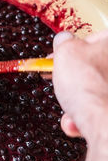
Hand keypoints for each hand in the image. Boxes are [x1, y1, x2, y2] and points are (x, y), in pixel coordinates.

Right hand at [53, 30, 107, 160]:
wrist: (103, 123)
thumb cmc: (88, 87)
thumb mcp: (65, 51)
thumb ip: (63, 40)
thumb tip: (63, 39)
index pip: (92, 38)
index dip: (70, 48)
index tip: (57, 57)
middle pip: (91, 68)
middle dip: (72, 80)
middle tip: (62, 83)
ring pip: (93, 91)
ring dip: (75, 101)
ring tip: (69, 108)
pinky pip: (98, 109)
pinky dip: (84, 116)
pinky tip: (76, 122)